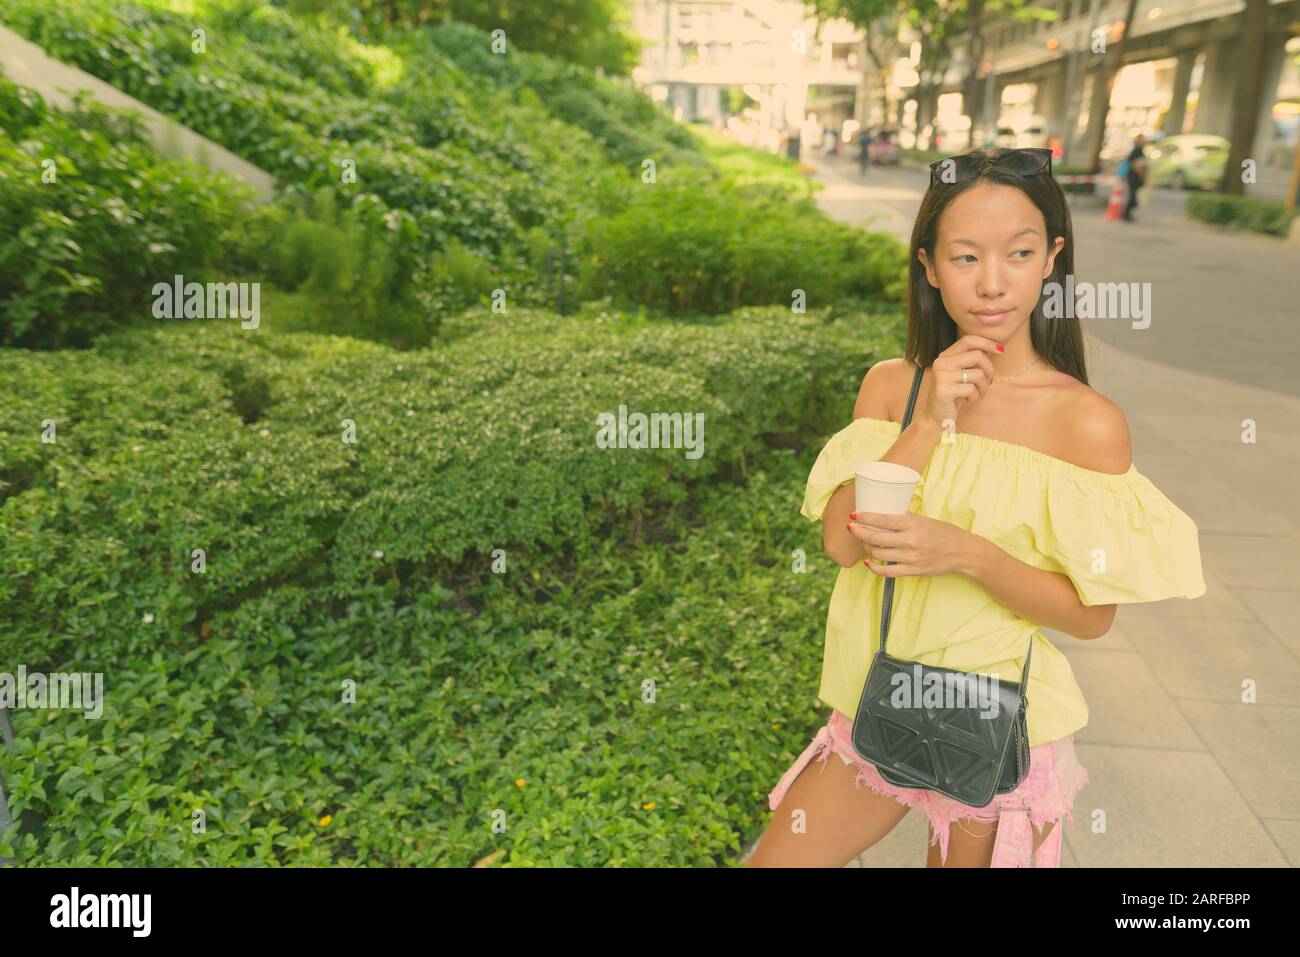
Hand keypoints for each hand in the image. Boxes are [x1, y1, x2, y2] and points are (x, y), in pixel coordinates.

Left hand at [848, 510, 980, 577]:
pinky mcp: (913, 571)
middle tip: (852, 527)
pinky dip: (875, 568)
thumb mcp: (925, 520)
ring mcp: (911, 557)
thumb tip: (884, 515)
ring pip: (878, 554)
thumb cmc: (944, 533)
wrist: (963, 552)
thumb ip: (906, 519)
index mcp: (914, 524)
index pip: (883, 520)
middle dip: (859, 532)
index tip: (853, 515)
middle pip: (875, 538)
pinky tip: (869, 562)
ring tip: (863, 541)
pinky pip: (887, 572)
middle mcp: (911, 541)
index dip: (865, 517)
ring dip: (866, 547)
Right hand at [919, 334, 1000, 431]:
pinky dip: (975, 397)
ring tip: (978, 394)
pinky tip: (968, 400)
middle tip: (989, 382)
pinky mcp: (943, 390)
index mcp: (945, 356)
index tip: (1001, 350)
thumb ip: (973, 360)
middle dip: (990, 370)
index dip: (987, 343)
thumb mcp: (963, 374)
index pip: (968, 340)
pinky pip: (971, 389)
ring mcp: (941, 376)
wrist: (937, 417)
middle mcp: (941, 363)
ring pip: (978, 374)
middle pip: (978, 355)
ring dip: (984, 387)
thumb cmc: (955, 395)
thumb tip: (996, 347)